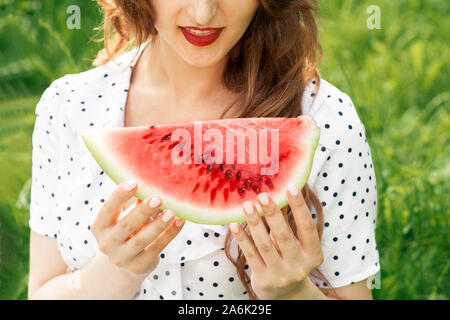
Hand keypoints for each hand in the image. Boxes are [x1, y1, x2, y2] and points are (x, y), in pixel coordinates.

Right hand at [91, 181, 184, 277]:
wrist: (124, 264)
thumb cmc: (126, 231)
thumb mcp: (125, 217)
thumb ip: (134, 202)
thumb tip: (152, 181)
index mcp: (100, 226)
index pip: (108, 209)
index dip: (120, 195)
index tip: (134, 182)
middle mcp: (107, 243)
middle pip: (126, 225)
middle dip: (142, 211)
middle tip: (157, 199)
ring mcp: (122, 257)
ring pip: (141, 239)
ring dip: (158, 225)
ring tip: (171, 212)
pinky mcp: (139, 266)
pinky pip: (157, 248)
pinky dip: (170, 234)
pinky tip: (180, 221)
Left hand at [229, 182, 323, 299]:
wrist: (285, 294)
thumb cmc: (290, 259)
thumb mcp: (296, 244)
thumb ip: (289, 223)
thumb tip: (277, 192)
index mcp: (313, 255)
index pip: (307, 227)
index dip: (299, 207)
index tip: (290, 187)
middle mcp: (299, 266)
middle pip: (284, 236)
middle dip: (272, 214)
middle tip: (262, 195)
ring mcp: (281, 275)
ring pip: (265, 245)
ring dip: (254, 223)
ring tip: (247, 206)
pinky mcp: (264, 280)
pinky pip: (251, 255)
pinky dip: (242, 238)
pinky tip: (235, 225)